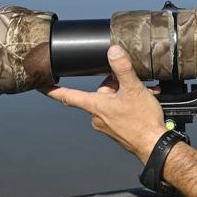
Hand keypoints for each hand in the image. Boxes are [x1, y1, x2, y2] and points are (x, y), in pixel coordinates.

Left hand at [43, 45, 166, 163]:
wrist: (155, 144)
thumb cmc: (142, 122)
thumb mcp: (133, 89)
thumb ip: (122, 69)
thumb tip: (113, 51)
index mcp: (96, 105)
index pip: (67, 95)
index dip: (52, 90)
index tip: (40, 86)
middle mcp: (97, 116)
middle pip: (100, 92)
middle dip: (115, 84)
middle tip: (131, 84)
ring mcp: (107, 124)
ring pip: (112, 101)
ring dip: (125, 94)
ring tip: (142, 95)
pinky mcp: (117, 129)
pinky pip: (119, 111)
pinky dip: (130, 104)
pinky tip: (143, 102)